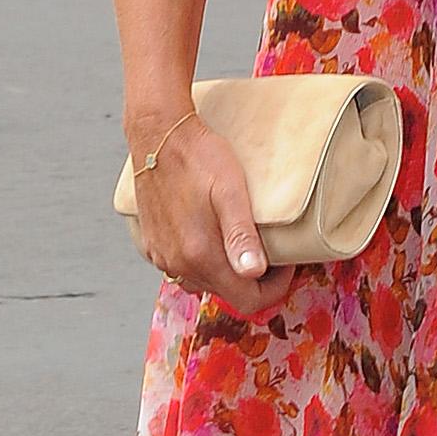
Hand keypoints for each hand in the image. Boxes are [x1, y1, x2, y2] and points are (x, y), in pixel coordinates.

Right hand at [129, 111, 296, 316]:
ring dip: (225, 271)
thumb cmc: (199, 157)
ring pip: (202, 282)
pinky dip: (200, 260)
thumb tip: (255, 272)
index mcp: (200, 255)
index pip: (245, 300)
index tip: (285, 263)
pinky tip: (211, 235)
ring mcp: (161, 256)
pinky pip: (180, 267)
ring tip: (242, 241)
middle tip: (269, 249)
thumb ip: (241, 235)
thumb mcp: (230, 190)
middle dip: (251, 279)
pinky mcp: (151, 244)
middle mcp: (177, 264)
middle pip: (224, 292)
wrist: (158, 135)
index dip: (273, 288)